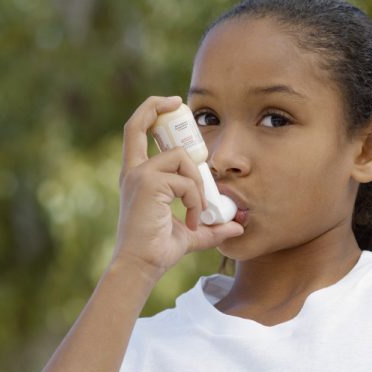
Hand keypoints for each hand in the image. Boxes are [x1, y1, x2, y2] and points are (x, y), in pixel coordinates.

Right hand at [110, 96, 243, 281]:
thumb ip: (212, 227)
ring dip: (198, 185)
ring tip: (198, 211)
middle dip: (159, 107)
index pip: (135, 132)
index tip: (172, 104)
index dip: (151, 111)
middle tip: (182, 108)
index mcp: (137, 176)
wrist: (141, 267)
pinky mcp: (148, 184)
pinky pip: (187, 182)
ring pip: (181, 159)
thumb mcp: (191, 234)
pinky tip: (193, 221)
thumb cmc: (158, 251)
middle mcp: (134, 171)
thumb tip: (238, 226)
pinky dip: (197, 201)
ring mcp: (139, 176)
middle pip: (139, 123)